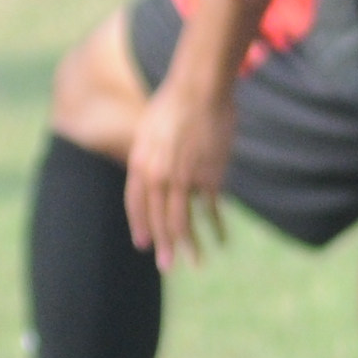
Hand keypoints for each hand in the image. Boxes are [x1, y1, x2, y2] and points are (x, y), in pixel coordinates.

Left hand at [124, 65, 240, 268]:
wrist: (199, 90)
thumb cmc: (173, 104)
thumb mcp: (149, 132)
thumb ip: (150, 158)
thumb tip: (157, 175)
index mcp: (140, 165)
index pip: (136, 205)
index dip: (141, 227)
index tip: (145, 245)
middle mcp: (159, 176)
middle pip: (159, 219)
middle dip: (165, 246)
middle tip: (168, 267)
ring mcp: (185, 178)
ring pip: (184, 220)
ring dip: (190, 244)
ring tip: (197, 262)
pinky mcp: (211, 175)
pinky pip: (211, 208)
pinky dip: (217, 226)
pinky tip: (221, 239)